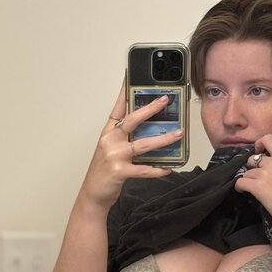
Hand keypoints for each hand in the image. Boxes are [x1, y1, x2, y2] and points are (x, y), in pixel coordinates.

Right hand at [79, 81, 183, 209]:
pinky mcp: (119, 172)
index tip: (131, 76)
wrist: (93, 194)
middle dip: (150, 109)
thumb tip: (152, 130)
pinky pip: (144, 169)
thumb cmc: (104, 171)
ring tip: (178, 134)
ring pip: (143, 144)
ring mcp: (114, 156)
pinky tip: (168, 168)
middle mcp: (110, 141)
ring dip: (163, 139)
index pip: (118, 108)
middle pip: (132, 120)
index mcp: (108, 133)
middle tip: (165, 100)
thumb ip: (127, 138)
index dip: (124, 91)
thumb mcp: (112, 149)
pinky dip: (158, 169)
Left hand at [234, 134, 271, 228]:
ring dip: (247, 180)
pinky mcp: (257, 186)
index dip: (259, 144)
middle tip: (256, 178)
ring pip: (246, 172)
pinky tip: (243, 191)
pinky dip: (239, 186)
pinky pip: (240, 182)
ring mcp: (265, 174)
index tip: (258, 152)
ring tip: (253, 189)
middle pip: (252, 159)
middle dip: (252, 168)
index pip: (268, 139)